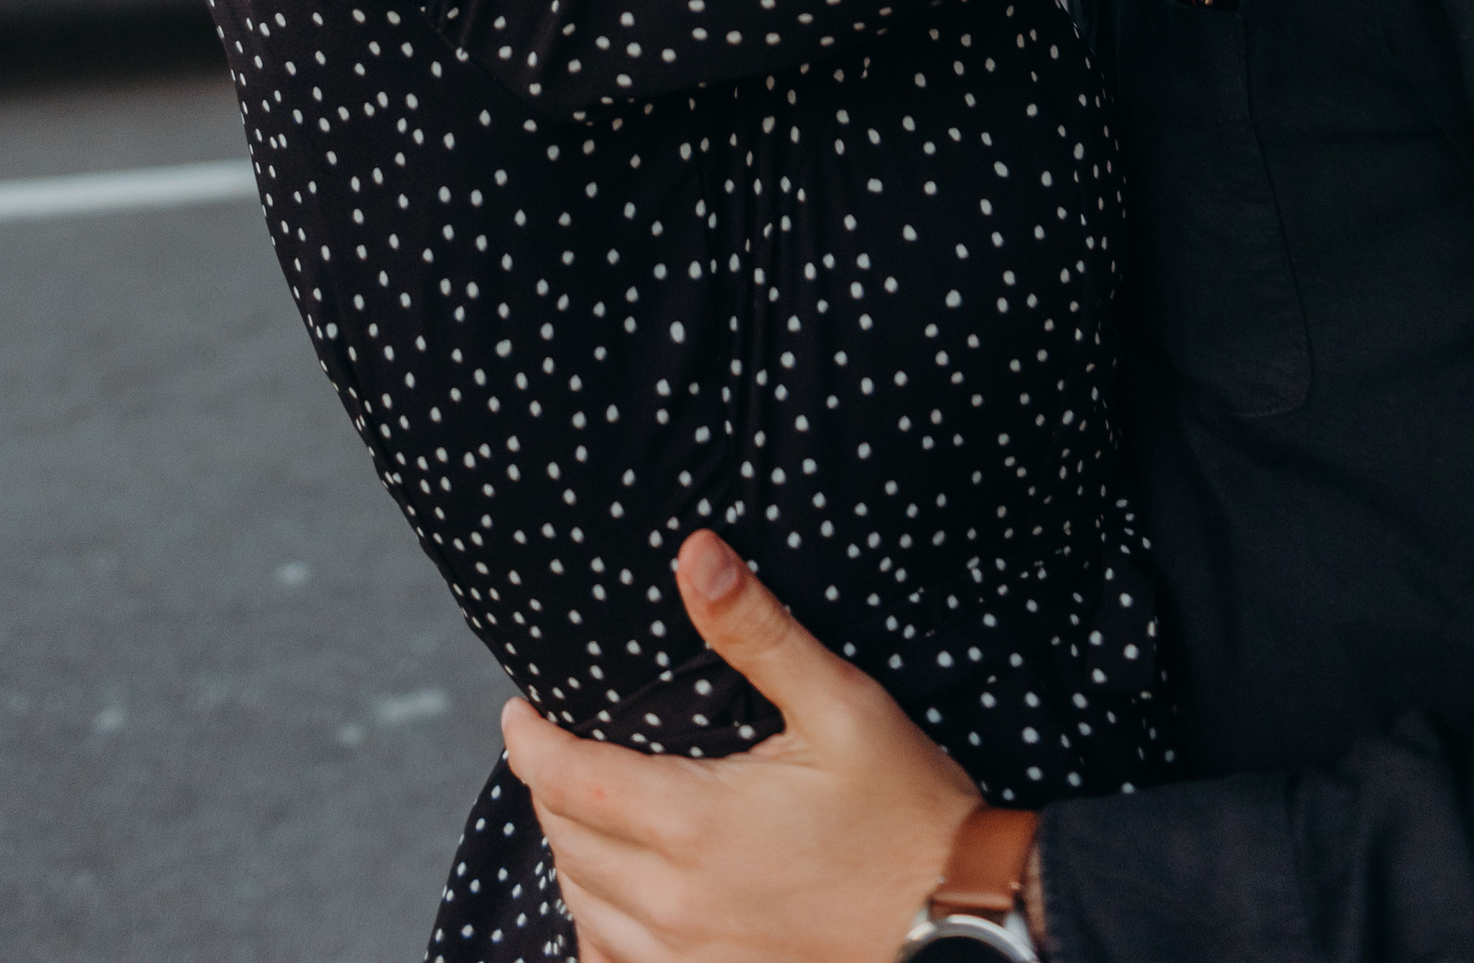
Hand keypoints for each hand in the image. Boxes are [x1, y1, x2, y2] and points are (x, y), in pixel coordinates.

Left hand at [502, 532, 973, 962]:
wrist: (956, 924)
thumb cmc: (903, 810)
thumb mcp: (839, 705)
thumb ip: (757, 631)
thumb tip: (695, 552)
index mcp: (695, 824)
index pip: (567, 781)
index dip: (528, 743)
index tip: (516, 713)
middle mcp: (675, 901)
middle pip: (566, 841)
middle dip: (547, 788)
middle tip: (550, 747)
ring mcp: (690, 960)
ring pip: (583, 907)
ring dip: (569, 854)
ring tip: (575, 810)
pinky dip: (595, 929)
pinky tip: (608, 905)